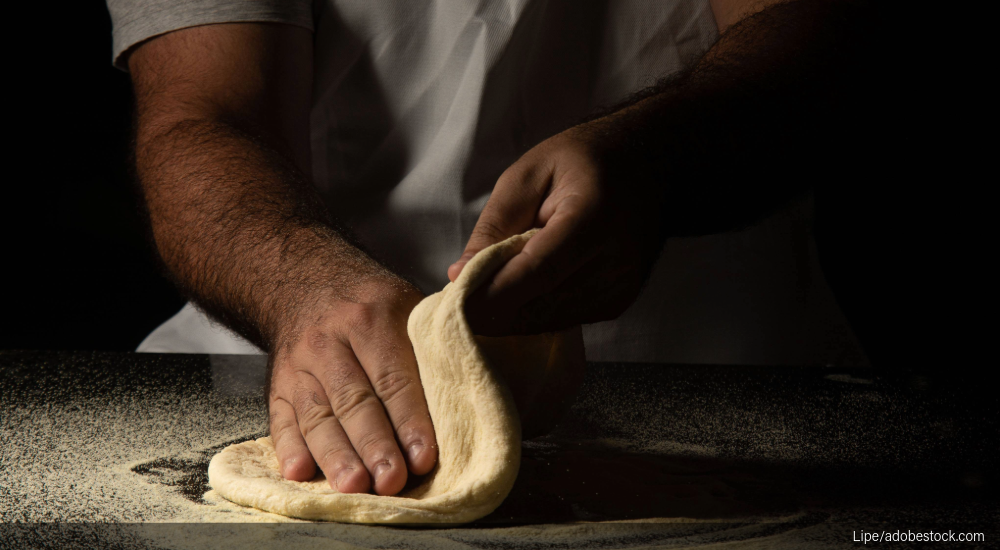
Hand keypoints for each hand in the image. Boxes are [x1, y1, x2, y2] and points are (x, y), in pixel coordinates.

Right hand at [266, 280, 437, 494]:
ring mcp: (299, 366)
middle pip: (354, 401)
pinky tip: (300, 473)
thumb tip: (475, 389)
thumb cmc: (372, 305)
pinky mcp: (277, 385)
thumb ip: (435, 342)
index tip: (424, 457)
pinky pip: (281, 419)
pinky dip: (289, 448)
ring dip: (336, 455)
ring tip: (353, 486)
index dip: (410, 419)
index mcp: (371, 319)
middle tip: (391, 481)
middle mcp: (330, 342)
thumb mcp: (407, 305)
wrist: (306, 281)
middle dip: (374, 445)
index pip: (394, 376)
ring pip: (317, 415)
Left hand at [448, 122, 665, 335]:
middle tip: (452, 304)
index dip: (492, 296)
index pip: (537, 272)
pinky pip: (562, 319)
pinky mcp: (618, 302)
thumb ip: (496, 224)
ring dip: (509, 315)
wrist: (651, 166)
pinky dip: (532, 313)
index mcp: (594, 217)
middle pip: (540, 305)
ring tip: (479, 294)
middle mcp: (615, 261)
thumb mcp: (530, 173)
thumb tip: (461, 275)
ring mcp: (620, 287)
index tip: (453, 306)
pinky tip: (516, 293)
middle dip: (490, 311)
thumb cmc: (585, 161)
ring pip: (548, 320)